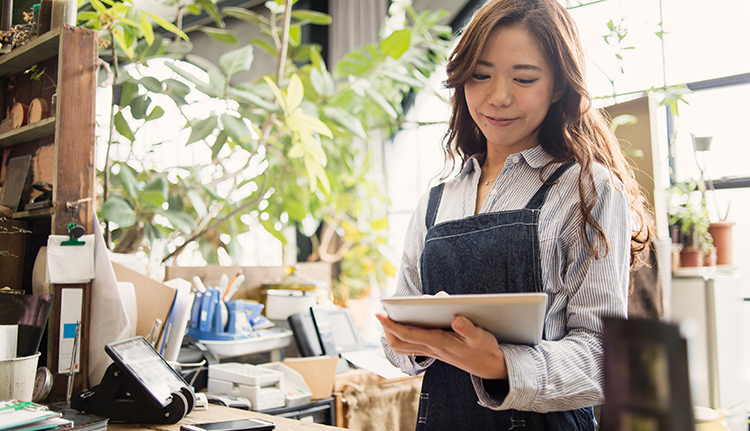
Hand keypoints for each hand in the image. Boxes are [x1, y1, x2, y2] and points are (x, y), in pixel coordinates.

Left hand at [376, 311, 507, 379]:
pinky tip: (406, 323)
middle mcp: (432, 348)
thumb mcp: (481, 337)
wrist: (490, 366)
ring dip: (393, 333)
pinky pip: (412, 346)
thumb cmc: (484, 349)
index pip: (408, 334)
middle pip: (399, 343)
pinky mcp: (435, 350)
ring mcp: (432, 351)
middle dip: (387, 329)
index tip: (379, 313)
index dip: (391, 324)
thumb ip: (468, 329)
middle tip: (382, 314)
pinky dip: (404, 335)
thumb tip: (455, 318)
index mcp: (439, 342)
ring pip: (403, 347)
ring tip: (389, 317)